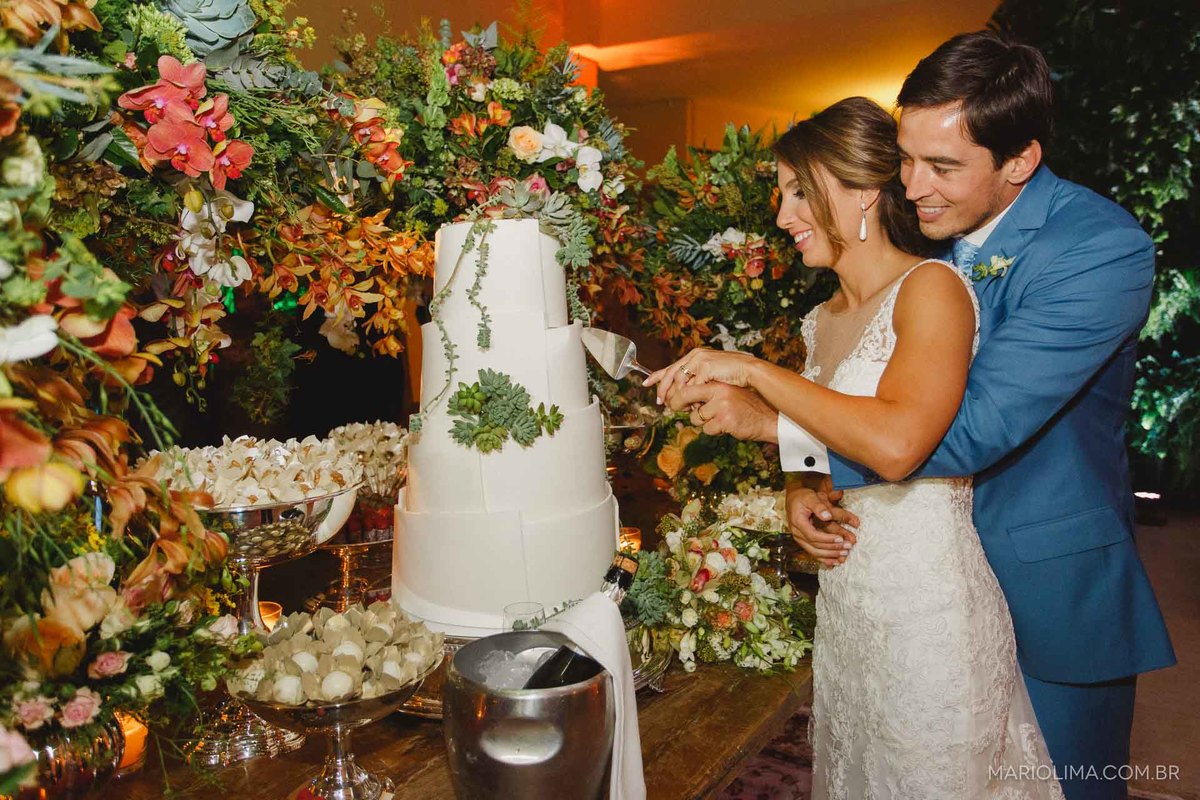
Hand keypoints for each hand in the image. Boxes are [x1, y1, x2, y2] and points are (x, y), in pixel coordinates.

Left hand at [643, 348, 759, 406]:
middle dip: (664, 389)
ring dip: (678, 395)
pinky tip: (694, 405)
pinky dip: (693, 397)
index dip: (657, 375)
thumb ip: (698, 382)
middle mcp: (696, 356)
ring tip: (676, 407)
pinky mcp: (707, 367)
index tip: (646, 383)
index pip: (671, 366)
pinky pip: (694, 386)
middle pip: (671, 373)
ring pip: (680, 381)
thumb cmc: (733, 377)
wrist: (751, 372)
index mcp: (696, 356)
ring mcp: (701, 361)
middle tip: (660, 402)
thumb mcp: (712, 378)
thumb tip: (684, 395)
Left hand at [663, 382, 777, 441]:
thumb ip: (707, 392)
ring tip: (718, 418)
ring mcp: (721, 405)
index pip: (688, 385)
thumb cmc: (743, 406)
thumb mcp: (726, 393)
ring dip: (702, 421)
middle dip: (676, 404)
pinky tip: (725, 426)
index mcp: (718, 382)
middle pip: (685, 396)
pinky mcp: (724, 420)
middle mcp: (718, 390)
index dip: (675, 394)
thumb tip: (678, 398)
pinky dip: (712, 430)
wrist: (766, 417)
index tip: (669, 400)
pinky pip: (706, 429)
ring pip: (696, 417)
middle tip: (673, 408)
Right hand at [786, 481, 859, 566]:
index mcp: (798, 522)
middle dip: (832, 548)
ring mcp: (800, 539)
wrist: (793, 498)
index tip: (840, 539)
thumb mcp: (810, 497)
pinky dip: (824, 559)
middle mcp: (797, 533)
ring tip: (845, 555)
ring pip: (815, 552)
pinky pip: (814, 553)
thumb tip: (827, 516)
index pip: (813, 535)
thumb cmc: (802, 497)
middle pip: (815, 546)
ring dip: (830, 555)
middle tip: (848, 547)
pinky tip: (835, 562)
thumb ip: (819, 506)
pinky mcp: (804, 541)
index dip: (827, 539)